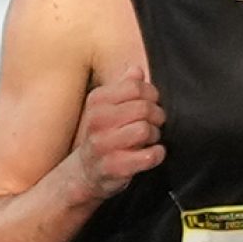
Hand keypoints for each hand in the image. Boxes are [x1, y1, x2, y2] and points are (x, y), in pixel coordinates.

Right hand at [73, 65, 165, 199]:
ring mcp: (104, 145)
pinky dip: (157, 154)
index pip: (135, 87)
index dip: (151, 95)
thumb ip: (124, 87)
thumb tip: (136, 70)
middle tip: (154, 124)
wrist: (86, 171)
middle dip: (156, 116)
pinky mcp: (114, 166)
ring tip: (149, 140)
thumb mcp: (108, 107)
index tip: (152, 104)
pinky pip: (148, 156)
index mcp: (97, 101)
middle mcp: (97, 121)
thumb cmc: (103, 135)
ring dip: (155, 135)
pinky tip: (151, 153)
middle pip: (144, 108)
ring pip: (145, 130)